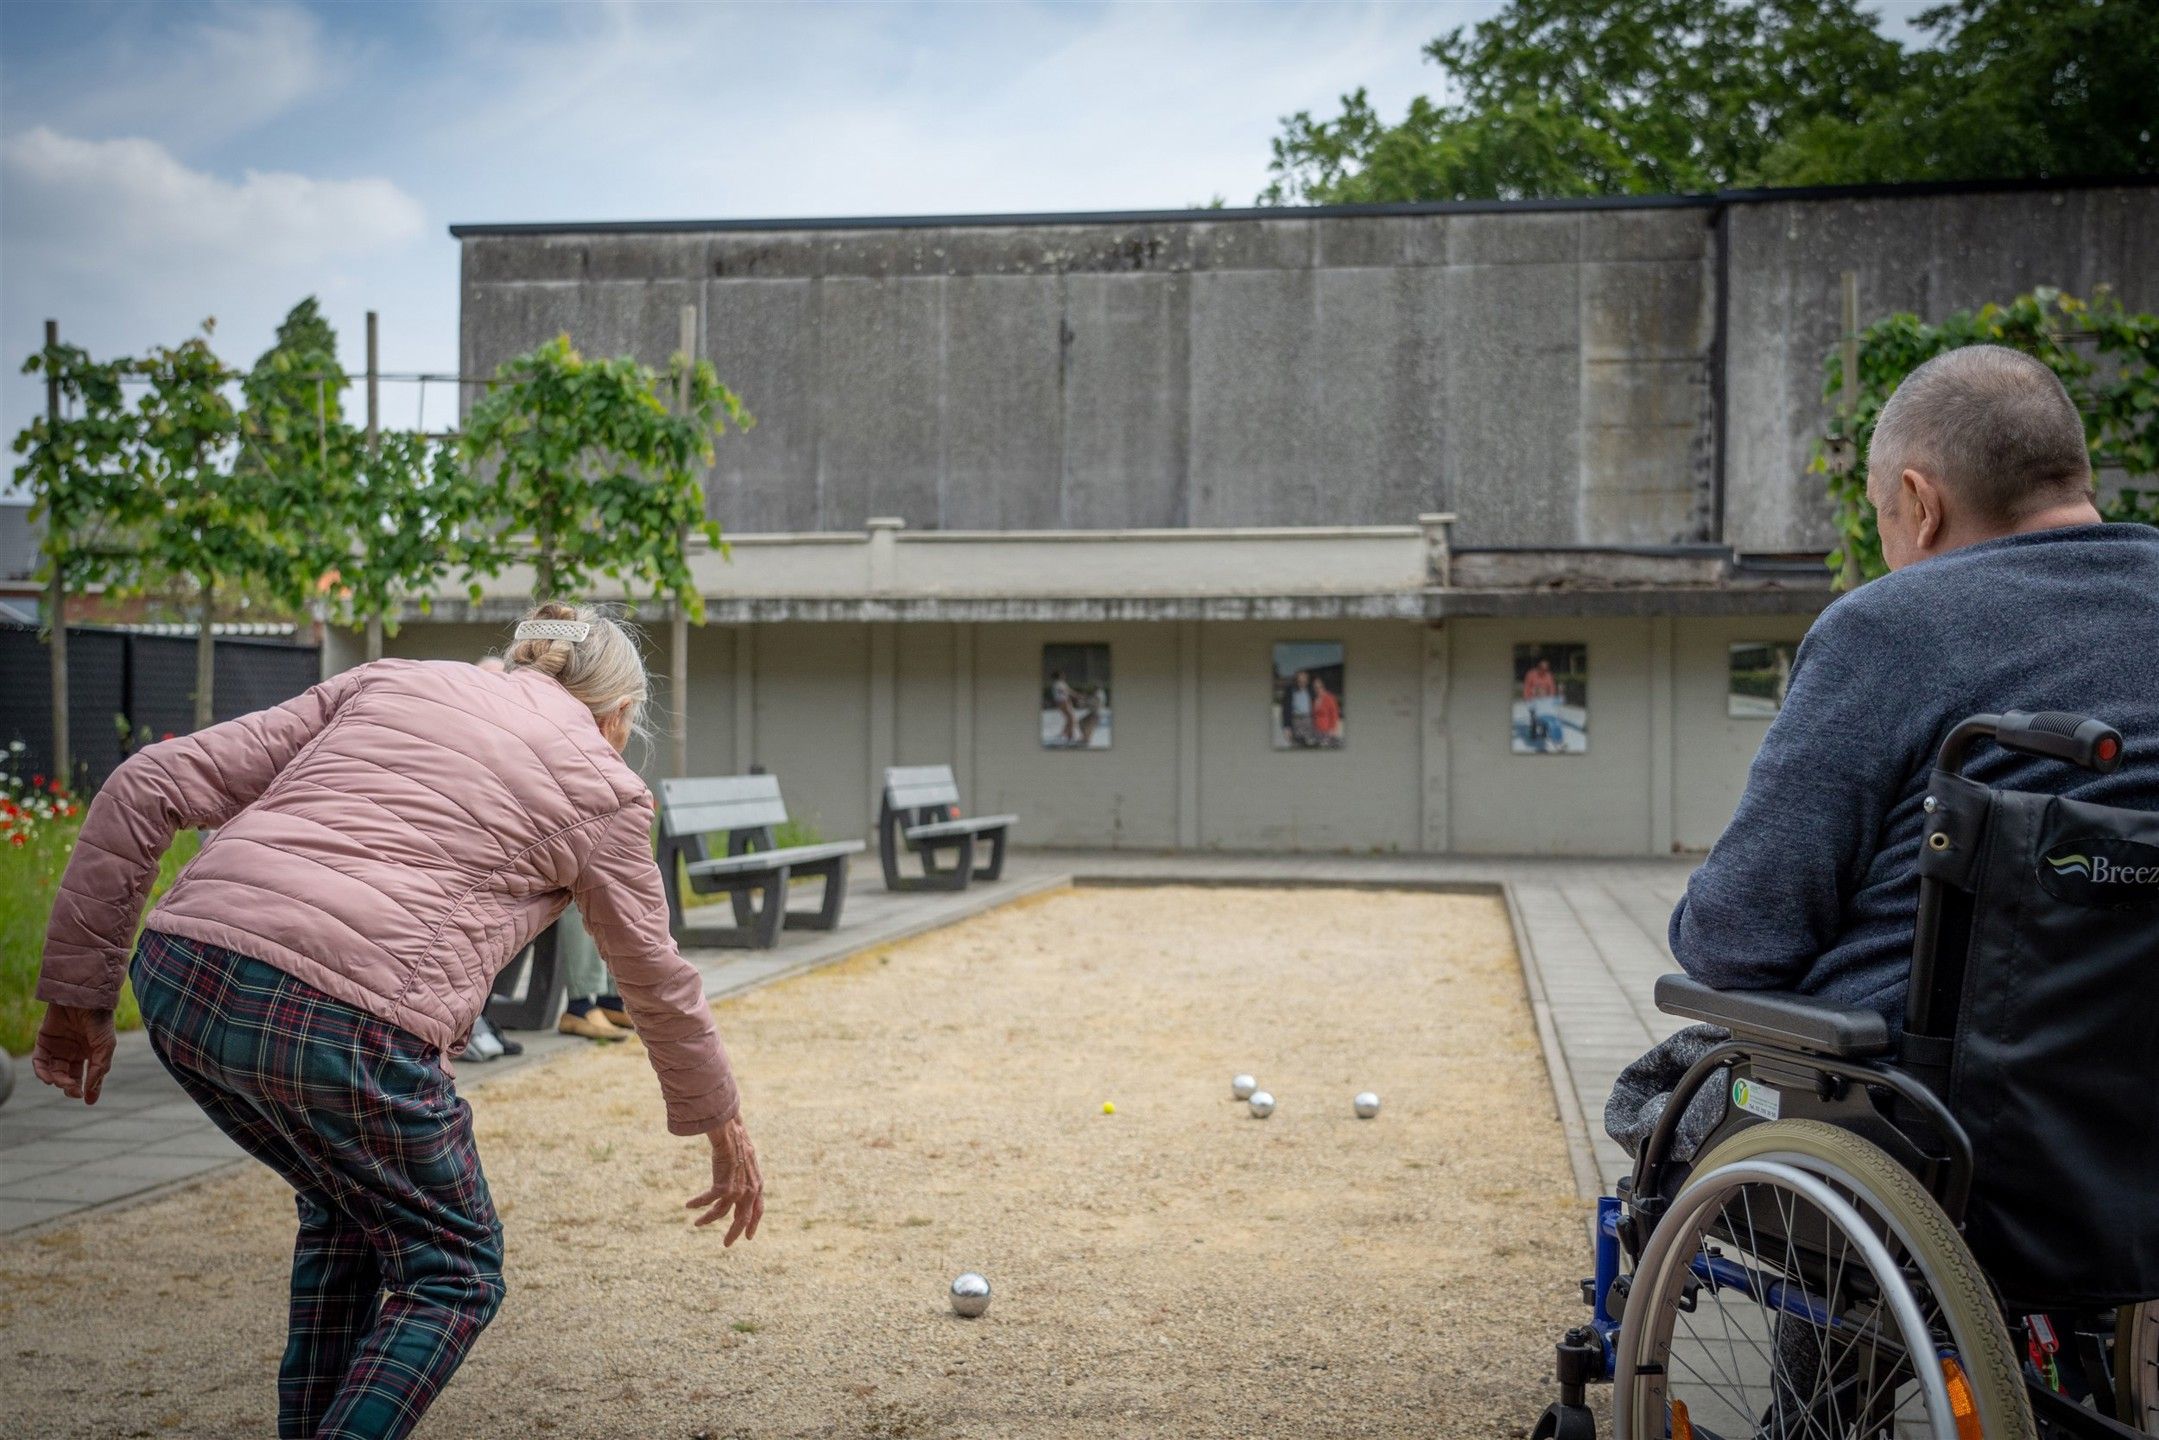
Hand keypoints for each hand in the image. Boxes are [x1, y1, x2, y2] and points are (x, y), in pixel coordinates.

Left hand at [32, 1003, 116, 1104]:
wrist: (85, 999)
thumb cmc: (99, 1021)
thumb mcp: (106, 1046)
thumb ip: (99, 1068)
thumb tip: (89, 1091)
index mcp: (90, 1053)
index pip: (87, 1076)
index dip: (88, 1089)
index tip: (87, 1101)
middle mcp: (73, 1052)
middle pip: (69, 1076)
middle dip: (70, 1086)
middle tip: (73, 1091)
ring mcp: (58, 1047)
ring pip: (54, 1071)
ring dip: (56, 1080)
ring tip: (61, 1082)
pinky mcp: (43, 1041)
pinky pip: (40, 1061)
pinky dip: (42, 1071)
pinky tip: (48, 1078)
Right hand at [687, 1114, 763, 1244]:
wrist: (731, 1133)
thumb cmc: (738, 1142)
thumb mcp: (748, 1162)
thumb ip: (746, 1176)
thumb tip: (741, 1185)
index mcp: (758, 1185)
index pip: (758, 1210)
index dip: (753, 1225)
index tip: (748, 1237)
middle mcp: (750, 1190)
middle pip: (742, 1219)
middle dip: (733, 1233)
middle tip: (726, 1244)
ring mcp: (737, 1190)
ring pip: (720, 1213)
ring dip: (707, 1219)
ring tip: (697, 1223)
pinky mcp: (723, 1187)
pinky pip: (707, 1202)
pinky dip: (697, 1204)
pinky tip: (689, 1205)